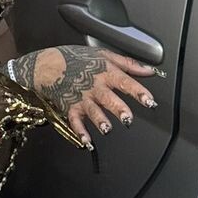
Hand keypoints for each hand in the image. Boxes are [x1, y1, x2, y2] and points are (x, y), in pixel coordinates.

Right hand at [14, 46, 157, 145]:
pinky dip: (80, 132)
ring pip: (93, 111)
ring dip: (100, 120)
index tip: (149, 101)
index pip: (125, 82)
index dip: (138, 92)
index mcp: (106, 72)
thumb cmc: (77, 59)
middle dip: (118, 109)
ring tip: (107, 129)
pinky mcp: (70, 108)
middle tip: (128, 119)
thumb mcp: (104, 55)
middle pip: (109, 98)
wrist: (48, 65)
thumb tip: (149, 70)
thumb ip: (128, 64)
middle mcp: (95, 86)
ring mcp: (82, 98)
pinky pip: (75, 122)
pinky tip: (87, 142)